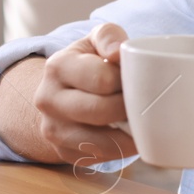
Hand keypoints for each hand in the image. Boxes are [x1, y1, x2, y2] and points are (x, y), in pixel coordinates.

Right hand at [0, 23, 136, 165]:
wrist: (60, 90)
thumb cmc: (88, 62)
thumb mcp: (95, 39)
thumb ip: (109, 36)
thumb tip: (118, 52)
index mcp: (57, 67)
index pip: (103, 79)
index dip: (127, 81)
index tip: (136, 80)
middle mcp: (48, 100)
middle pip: (102, 112)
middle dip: (130, 108)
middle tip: (145, 103)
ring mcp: (53, 129)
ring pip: (102, 141)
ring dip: (129, 134)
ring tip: (142, 122)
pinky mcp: (63, 152)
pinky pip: (100, 158)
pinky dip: (120, 150)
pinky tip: (127, 135)